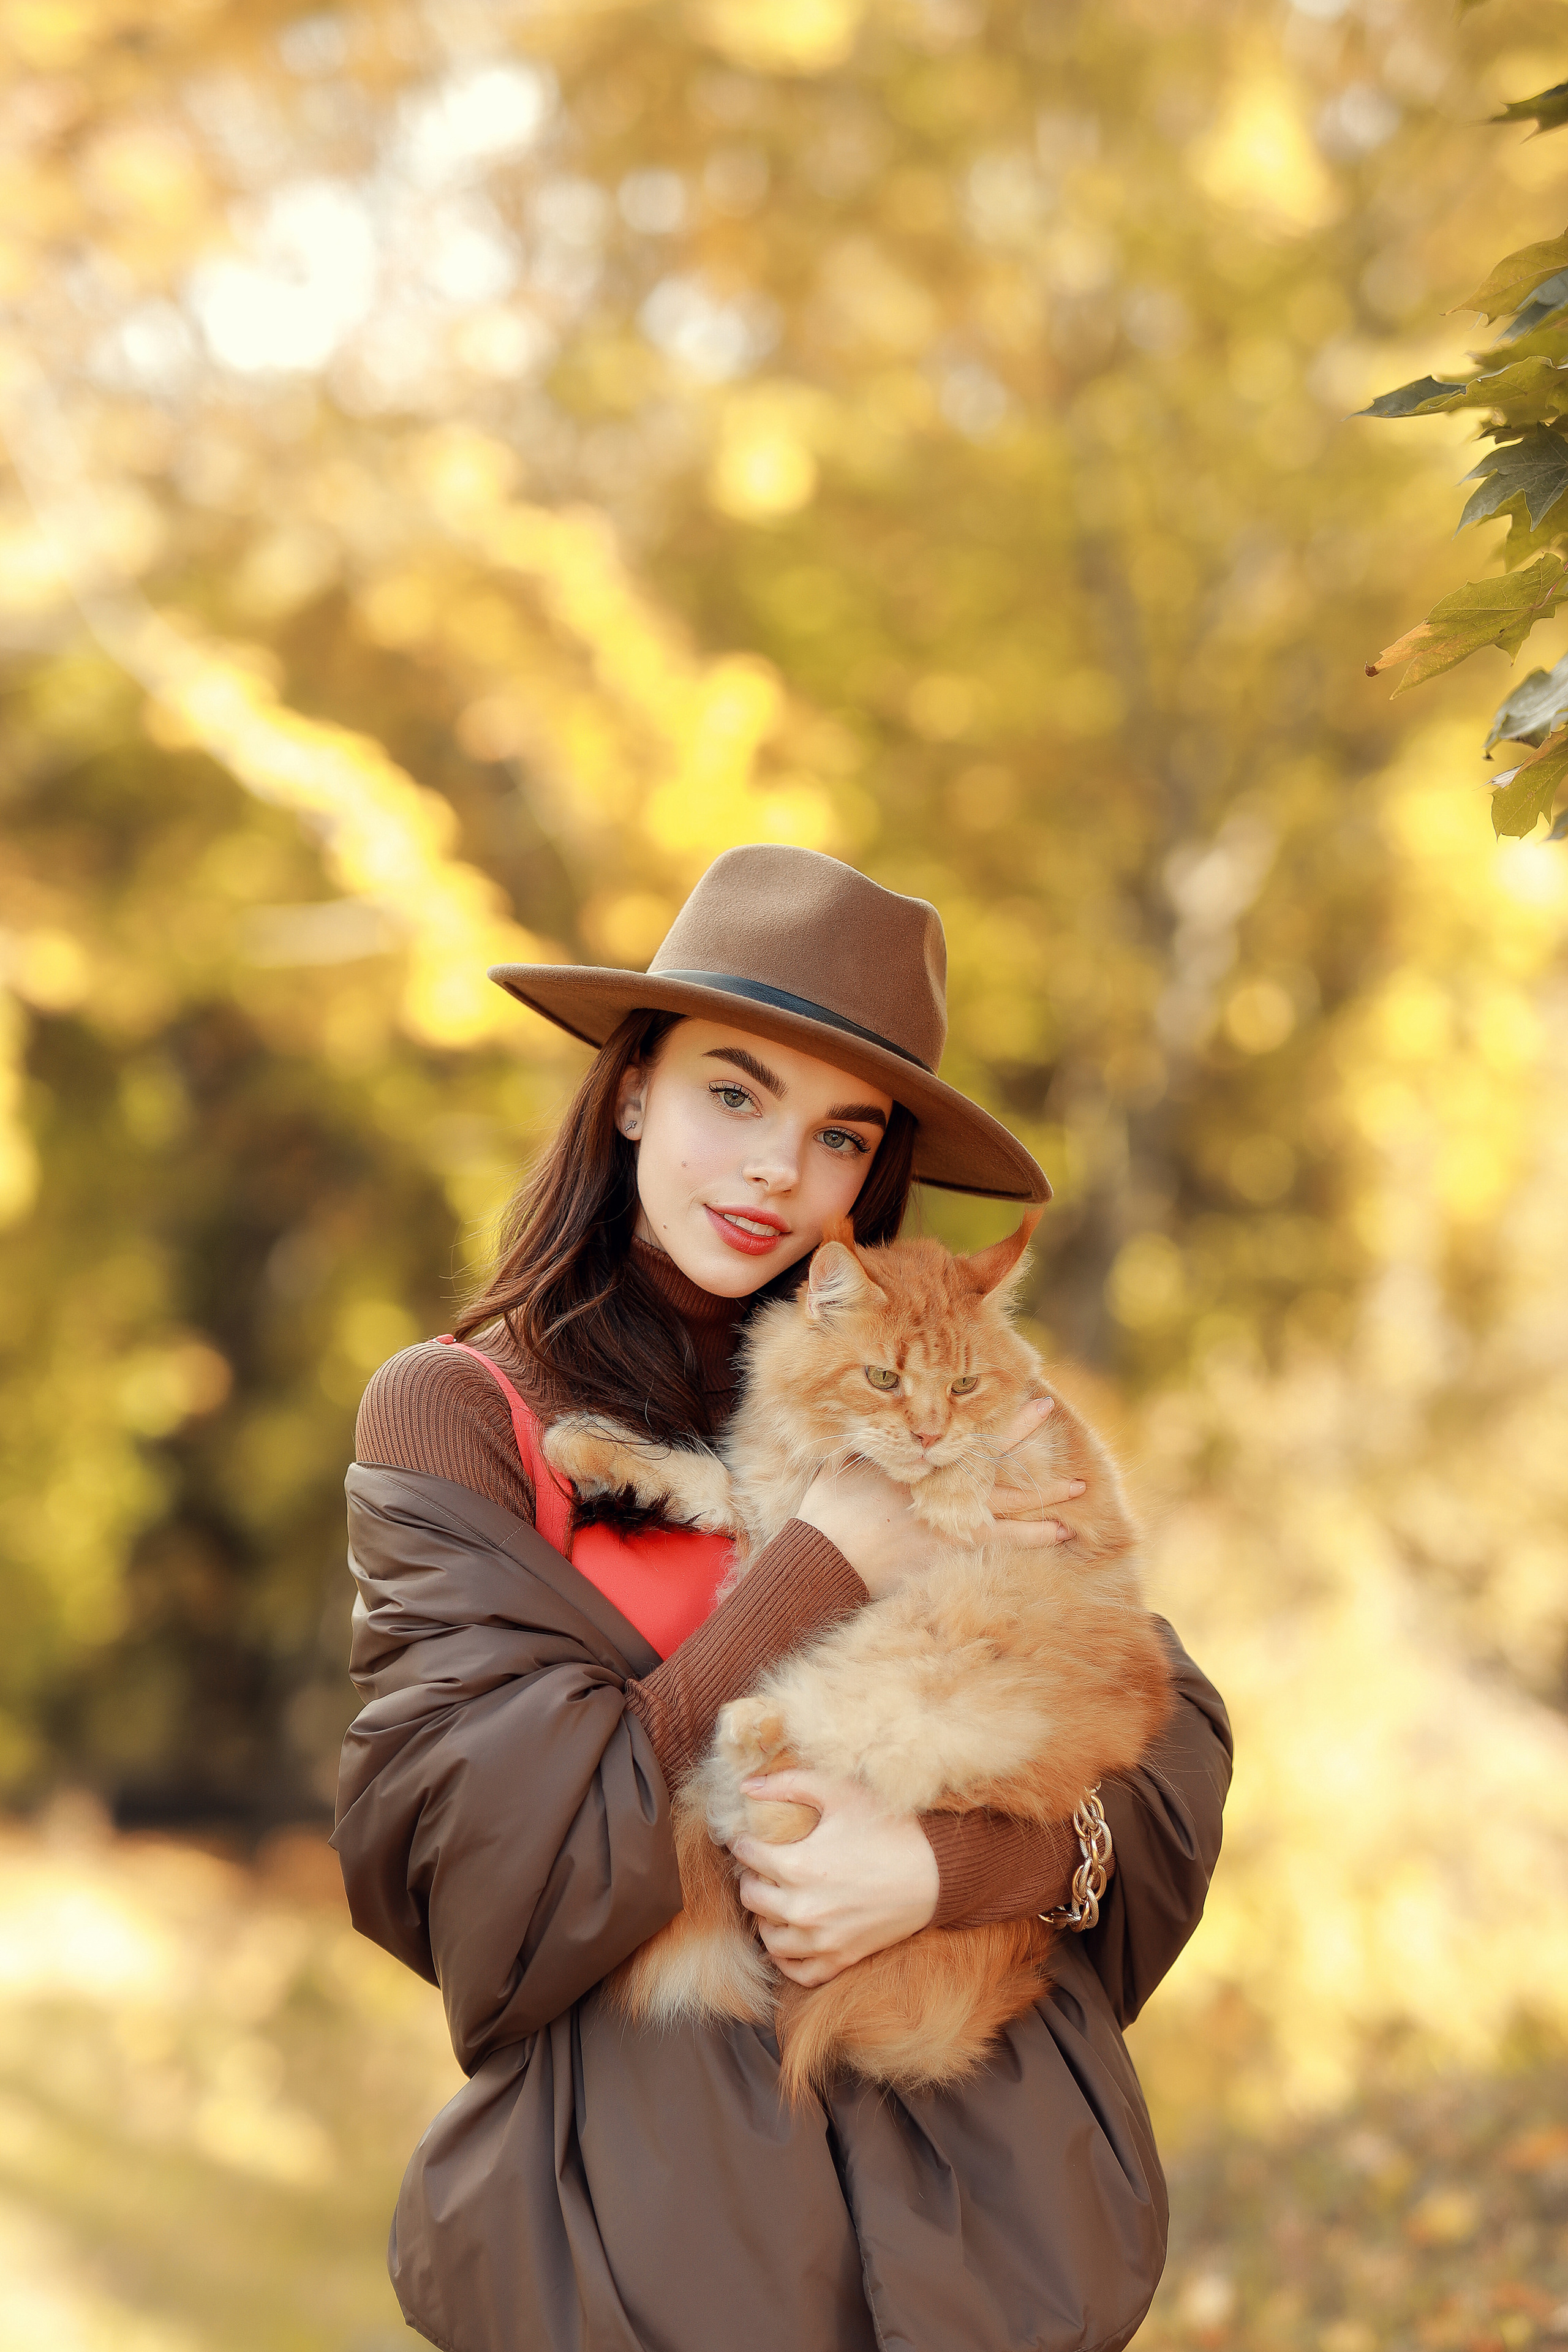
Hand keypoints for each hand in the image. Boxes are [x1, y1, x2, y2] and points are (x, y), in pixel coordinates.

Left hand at [730, 1770, 938, 1986]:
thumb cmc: (890, 1827)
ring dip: (764, 1918)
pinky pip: (798, 1972)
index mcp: (797, 1866)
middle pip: (751, 1897)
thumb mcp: (840, 1791)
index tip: (747, 1837)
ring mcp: (822, 1940)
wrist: (937, 1871)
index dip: (742, 1842)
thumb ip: (788, 1783)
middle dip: (750, 1877)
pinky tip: (790, 1937)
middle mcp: (803, 1909)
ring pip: (769, 1939)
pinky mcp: (842, 1959)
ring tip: (773, 1899)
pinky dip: (787, 1958)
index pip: (747, 1856)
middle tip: (759, 1866)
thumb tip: (744, 1787)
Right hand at [795, 1396, 1086, 1595]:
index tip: (1034, 1401)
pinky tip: (1058, 1533)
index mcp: (920, 1462)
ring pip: (1009, 1505)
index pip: (972, 1433)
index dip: (1005, 1420)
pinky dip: (1031, 1537)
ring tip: (1077, 1488)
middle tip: (1049, 1412)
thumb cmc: (829, 1510)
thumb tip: (869, 1416)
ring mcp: (949, 1519)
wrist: (824, 1559)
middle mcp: (941, 1486)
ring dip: (1045, 1494)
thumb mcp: (844, 1463)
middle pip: (994, 1458)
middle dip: (1023, 1434)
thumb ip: (866, 1444)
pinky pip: (1002, 1541)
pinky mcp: (950, 1549)